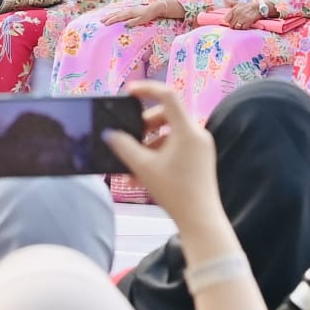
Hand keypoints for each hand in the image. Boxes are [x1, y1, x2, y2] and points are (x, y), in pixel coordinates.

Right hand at [101, 0, 169, 27]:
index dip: (111, 20)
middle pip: (116, 14)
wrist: (155, 8)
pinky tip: (114, 15)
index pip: (119, 17)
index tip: (105, 23)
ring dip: (110, 15)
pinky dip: (115, 13)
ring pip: (117, 12)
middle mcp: (128, 11)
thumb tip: (125, 24)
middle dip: (108, 17)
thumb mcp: (142, 20)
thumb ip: (134, 22)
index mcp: (130, 13)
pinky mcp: (131, 10)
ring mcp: (129, 10)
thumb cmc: (149, 15)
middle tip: (101, 21)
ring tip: (104, 18)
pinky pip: (120, 12)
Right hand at [103, 82, 225, 237]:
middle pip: (167, 115)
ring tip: (133, 161)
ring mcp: (200, 147)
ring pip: (170, 133)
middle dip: (145, 124)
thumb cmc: (174, 192)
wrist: (200, 220)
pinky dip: (159, 153)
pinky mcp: (200, 159)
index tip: (129, 91)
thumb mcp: (143, 167)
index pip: (168, 96)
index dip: (147, 89)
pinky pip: (176, 147)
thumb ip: (124, 147)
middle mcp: (197, 134)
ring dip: (149, 142)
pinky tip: (143, 173)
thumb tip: (109, 134)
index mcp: (187, 130)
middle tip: (130, 135)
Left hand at [227, 0, 261, 28]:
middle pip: (231, 24)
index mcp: (234, 9)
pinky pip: (243, 28)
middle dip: (234, 26)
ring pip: (236, 27)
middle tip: (238, 24)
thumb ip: (231, 3)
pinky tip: (246, 25)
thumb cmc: (248, 6)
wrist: (260, 8)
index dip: (228, 22)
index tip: (232, 22)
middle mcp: (238, 12)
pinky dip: (244, 28)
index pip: (226, 19)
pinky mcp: (249, 20)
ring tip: (242, 25)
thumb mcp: (239, 4)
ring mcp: (243, 17)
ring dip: (239, 28)